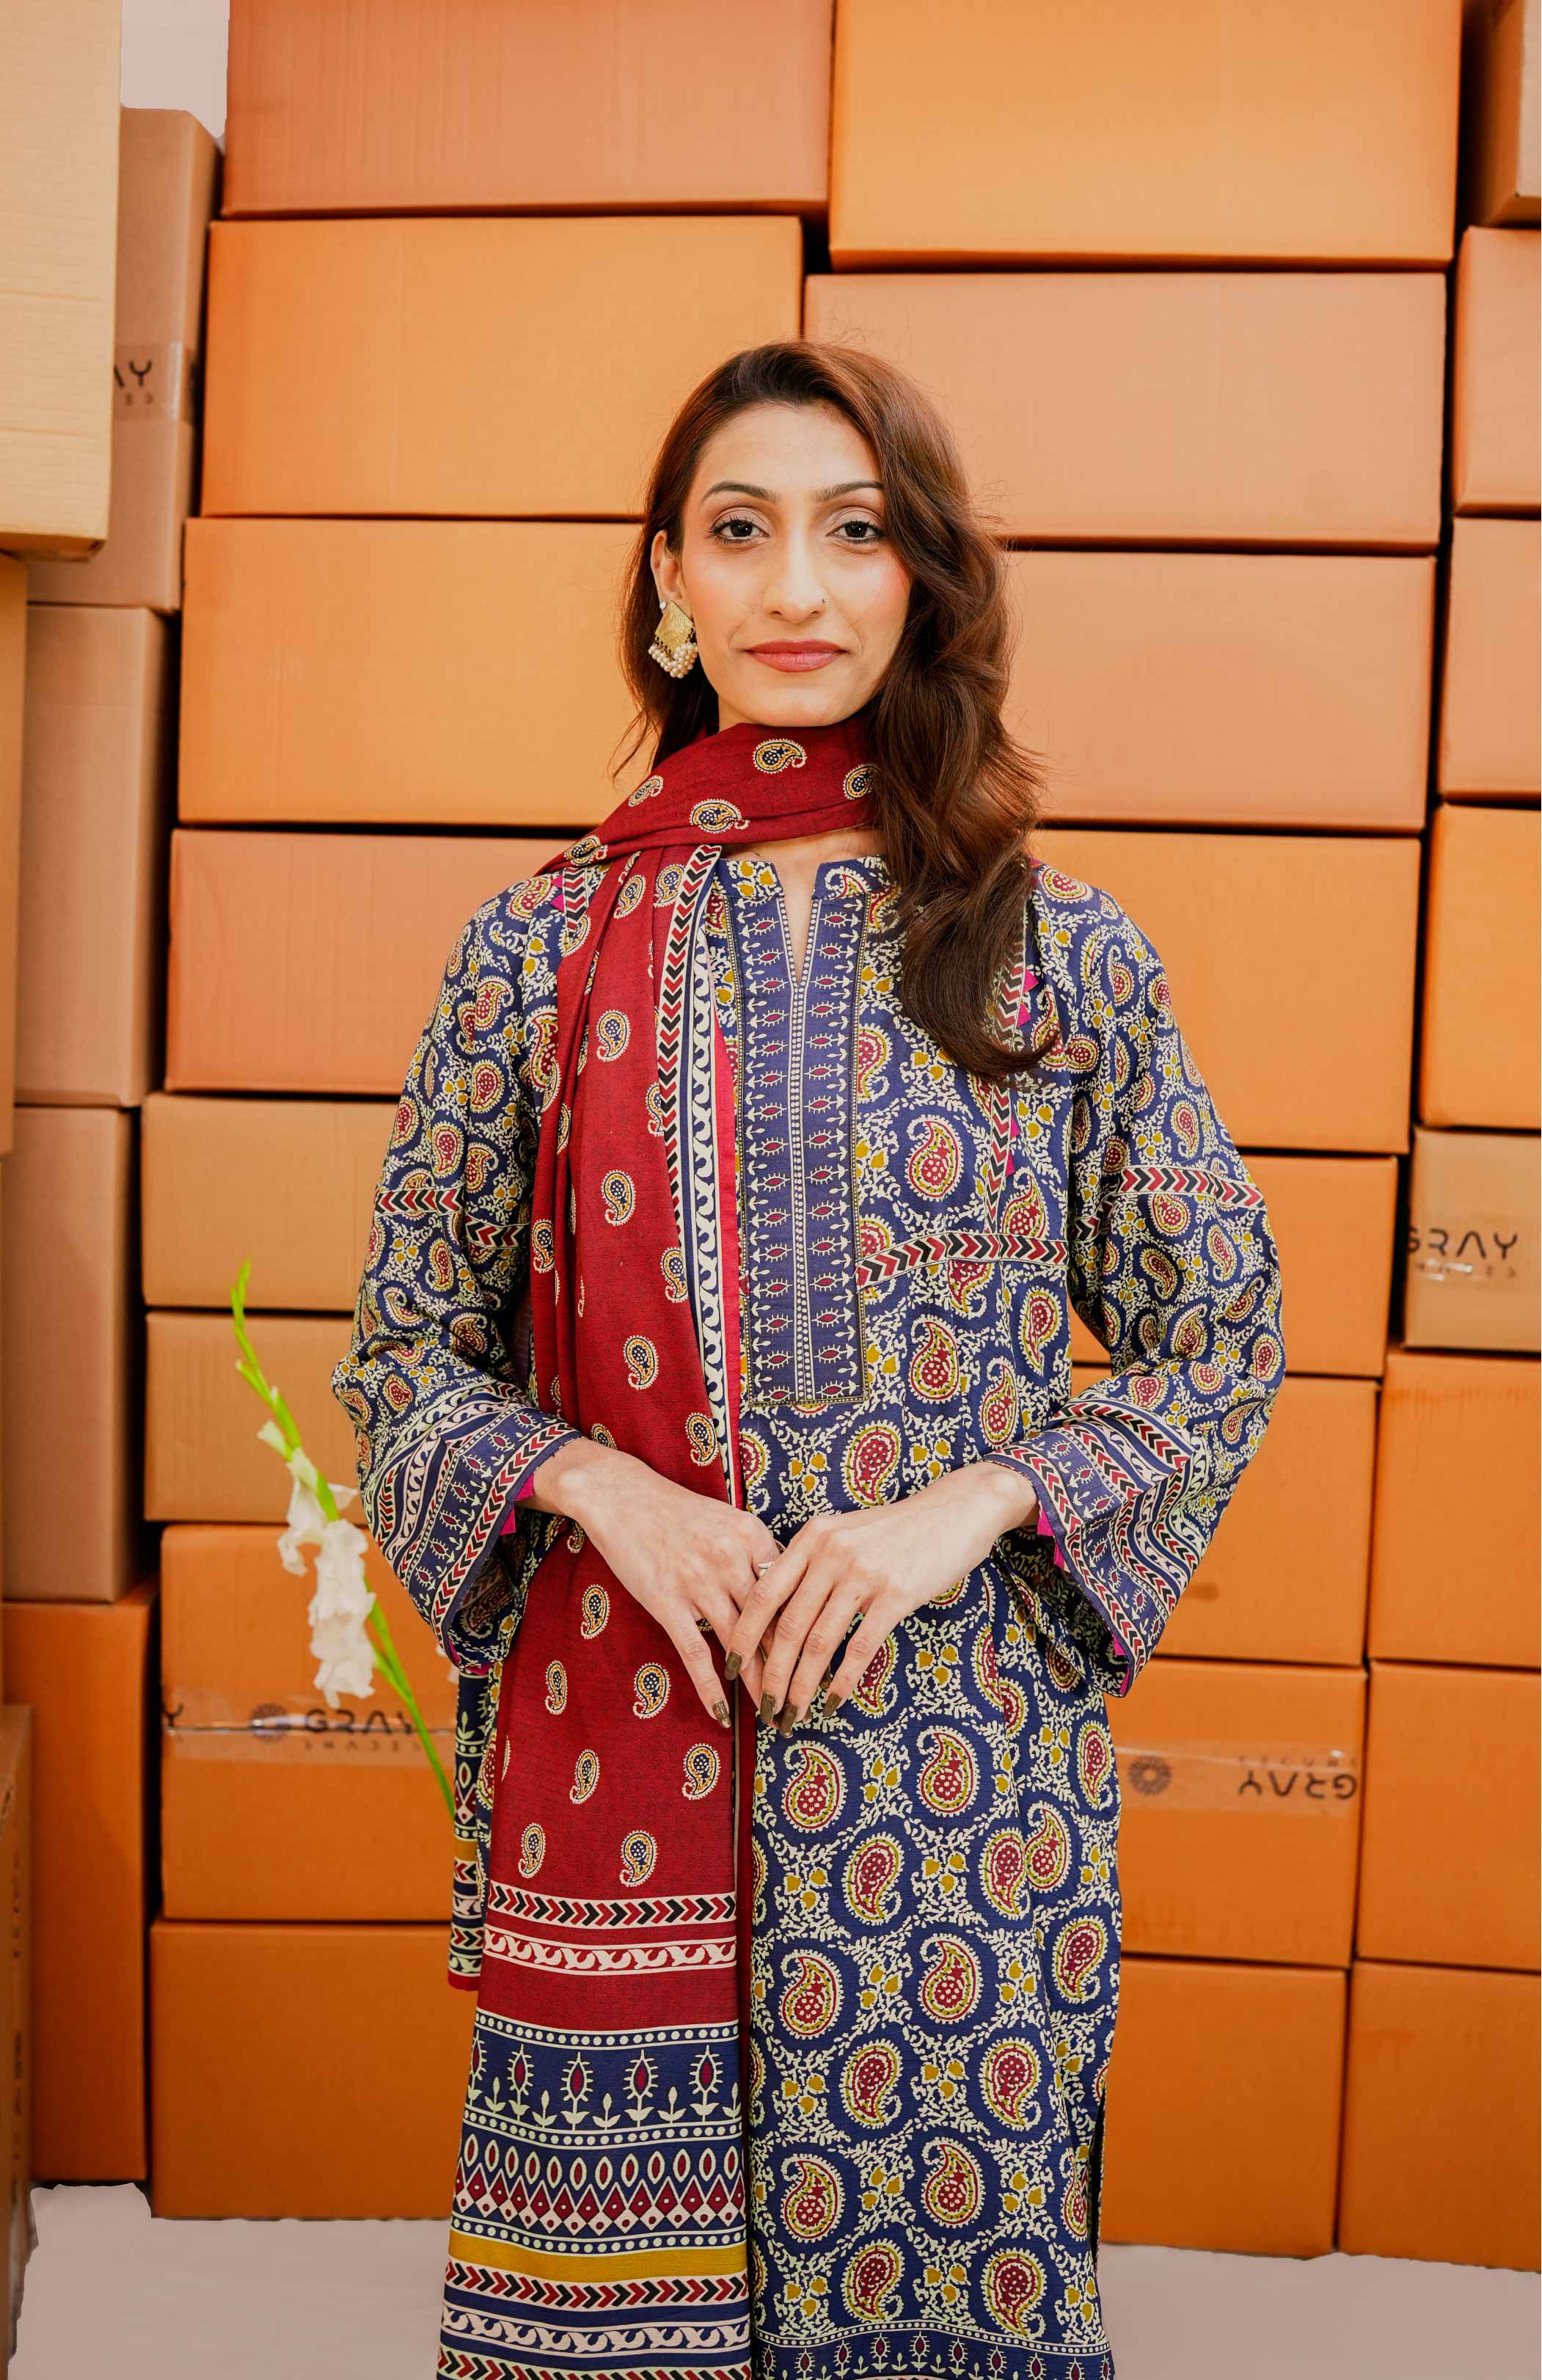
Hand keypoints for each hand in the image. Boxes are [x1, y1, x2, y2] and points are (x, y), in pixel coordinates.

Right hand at [525, 1438, 782, 1727]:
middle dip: (793, 1667)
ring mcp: (697, 1582)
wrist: (623, 1495)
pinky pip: (694, 1653)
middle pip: (771, 1623)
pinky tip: (723, 1713)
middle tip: (809, 1700)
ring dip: (759, 1684)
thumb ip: (760, 1555)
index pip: (793, 1591)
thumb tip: (794, 1593)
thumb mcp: (730, 1520)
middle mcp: (730, 1559)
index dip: (811, 1628)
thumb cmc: (680, 1512)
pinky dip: (710, 1686)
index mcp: (752, 1536)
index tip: (827, 1660)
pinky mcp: (666, 1601)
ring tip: (775, 1715)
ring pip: (739, 1644)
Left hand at [726, 1459, 1039, 1728]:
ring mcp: (864, 1573)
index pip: (764, 1593)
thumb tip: (776, 1613)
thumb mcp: (844, 1534)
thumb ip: (811, 1565)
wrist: (954, 1511)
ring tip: (793, 1715)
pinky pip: (859, 1647)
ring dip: (802, 1686)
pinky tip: (832, 1702)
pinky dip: (841, 1681)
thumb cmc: (895, 1530)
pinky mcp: (896, 1594)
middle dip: (772, 1675)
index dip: (744, 1635)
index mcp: (812, 1538)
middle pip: (788, 1626)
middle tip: (765, 1710)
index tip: (732, 1667)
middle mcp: (831, 1553)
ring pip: (820, 1642)